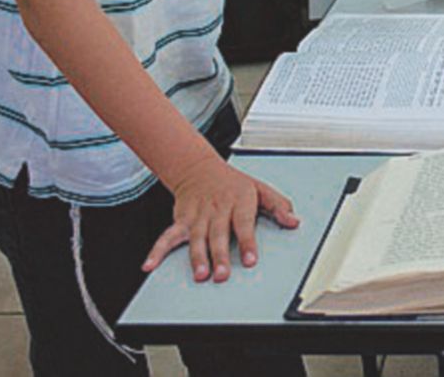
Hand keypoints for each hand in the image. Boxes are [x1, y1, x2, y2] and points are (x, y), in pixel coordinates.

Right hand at [144, 156, 298, 282]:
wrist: (199, 168)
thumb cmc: (234, 184)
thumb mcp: (261, 188)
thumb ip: (279, 206)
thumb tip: (294, 221)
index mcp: (239, 201)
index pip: (244, 223)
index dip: (247, 242)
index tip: (250, 260)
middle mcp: (217, 208)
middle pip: (218, 234)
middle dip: (219, 256)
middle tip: (221, 275)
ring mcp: (197, 215)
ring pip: (196, 238)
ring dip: (196, 257)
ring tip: (199, 275)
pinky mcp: (181, 220)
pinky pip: (167, 236)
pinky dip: (157, 251)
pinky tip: (150, 265)